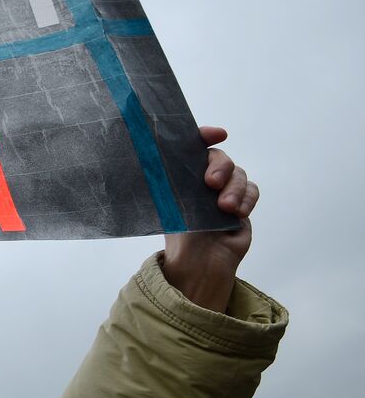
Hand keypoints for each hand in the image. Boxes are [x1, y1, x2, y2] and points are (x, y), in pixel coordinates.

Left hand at [161, 127, 258, 312]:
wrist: (198, 263)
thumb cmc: (179, 234)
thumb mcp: (167, 205)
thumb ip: (164, 182)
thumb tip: (146, 159)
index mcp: (182, 174)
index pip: (194, 147)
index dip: (205, 135)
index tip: (216, 134)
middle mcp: (203, 179)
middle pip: (219, 158)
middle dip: (220, 166)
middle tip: (211, 182)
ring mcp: (224, 190)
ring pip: (238, 174)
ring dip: (234, 188)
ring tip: (225, 208)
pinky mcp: (242, 204)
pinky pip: (252, 191)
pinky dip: (247, 199)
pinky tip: (238, 212)